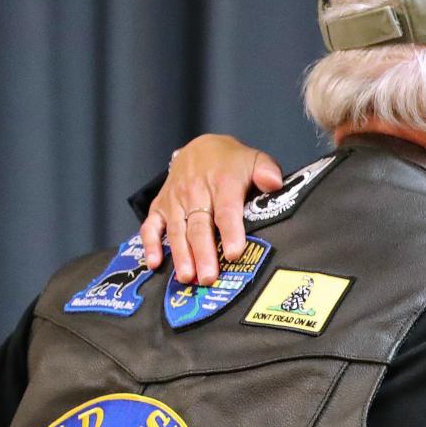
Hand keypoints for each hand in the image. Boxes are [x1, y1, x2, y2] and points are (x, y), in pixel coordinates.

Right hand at [140, 134, 283, 284]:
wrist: (199, 148)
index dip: (231, 232)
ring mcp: (175, 200)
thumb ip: (266, 171)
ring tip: (187, 277)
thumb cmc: (231, 162)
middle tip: (208, 278)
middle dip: (203, 253)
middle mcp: (196, 193)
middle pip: (199, 226)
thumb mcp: (254, 159)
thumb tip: (274, 183)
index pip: (227, 211)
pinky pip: (151, 225)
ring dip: (181, 255)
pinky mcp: (160, 206)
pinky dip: (150, 244)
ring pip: (177, 230)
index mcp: (223, 184)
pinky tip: (154, 263)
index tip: (234, 253)